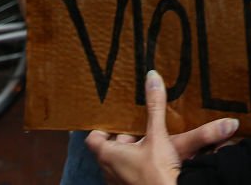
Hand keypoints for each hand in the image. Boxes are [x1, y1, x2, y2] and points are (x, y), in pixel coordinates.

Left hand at [86, 70, 239, 184]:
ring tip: (149, 141)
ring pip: (119, 162)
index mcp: (108, 154)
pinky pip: (128, 173)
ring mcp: (118, 182)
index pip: (93, 138)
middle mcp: (108, 170)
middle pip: (109, 148)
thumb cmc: (156, 172)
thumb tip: (152, 76)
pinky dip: (138, 164)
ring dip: (131, 151)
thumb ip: (155, 106)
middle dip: (124, 137)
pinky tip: (154, 160)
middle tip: (139, 126)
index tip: (115, 119)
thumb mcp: (157, 135)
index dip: (102, 128)